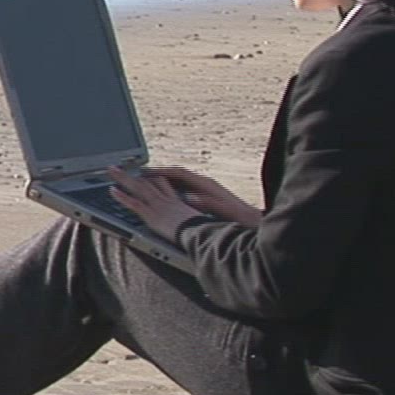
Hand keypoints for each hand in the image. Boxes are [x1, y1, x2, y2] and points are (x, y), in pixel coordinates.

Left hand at [109, 166, 208, 238]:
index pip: (163, 185)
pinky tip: (112, 190)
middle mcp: (165, 200)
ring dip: (123, 178)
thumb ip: (191, 219)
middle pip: (147, 182)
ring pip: (138, 187)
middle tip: (121, 166)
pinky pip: (134, 203)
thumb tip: (190, 222)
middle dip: (133, 174)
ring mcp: (158, 206)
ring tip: (111, 170)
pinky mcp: (152, 215)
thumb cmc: (203, 232)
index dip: (152, 177)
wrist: (201, 234)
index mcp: (177, 202)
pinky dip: (122, 197)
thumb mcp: (198, 222)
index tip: (145, 173)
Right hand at [129, 166, 263, 227]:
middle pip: (176, 174)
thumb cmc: (242, 218)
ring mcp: (206, 190)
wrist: (257, 223)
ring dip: (163, 181)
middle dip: (157, 173)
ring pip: (179, 182)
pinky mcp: (208, 198)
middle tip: (138, 174)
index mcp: (207, 185)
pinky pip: (184, 190)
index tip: (143, 172)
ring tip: (146, 183)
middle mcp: (205, 184)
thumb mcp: (224, 211)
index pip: (179, 173)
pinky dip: (171, 190)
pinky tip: (164, 197)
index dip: (160, 171)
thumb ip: (207, 203)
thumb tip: (189, 197)